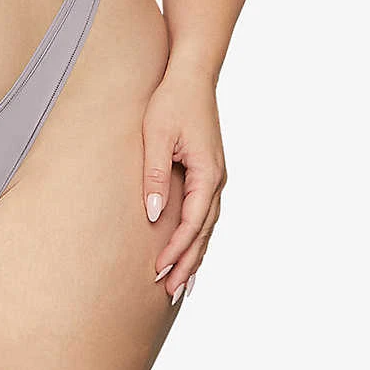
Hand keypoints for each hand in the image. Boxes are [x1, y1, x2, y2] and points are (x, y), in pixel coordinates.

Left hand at [141, 62, 226, 303]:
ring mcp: (214, 177)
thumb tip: (154, 215)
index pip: (193, 223)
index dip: (177, 249)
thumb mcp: (156, 137)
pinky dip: (196, 236)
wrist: (191, 76)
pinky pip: (204, 213)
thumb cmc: (171, 102)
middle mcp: (216, 179)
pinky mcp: (206, 173)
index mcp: (208, 173)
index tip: (160, 270)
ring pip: (207, 226)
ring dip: (194, 255)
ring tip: (180, 285)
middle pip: (204, 233)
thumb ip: (155, 176)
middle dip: (188, 263)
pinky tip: (186, 251)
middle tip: (171, 292)